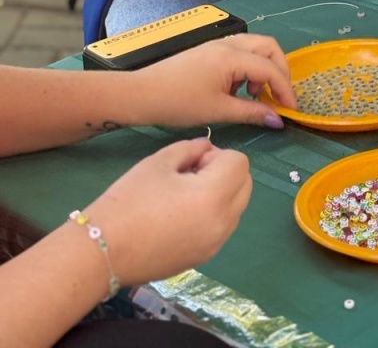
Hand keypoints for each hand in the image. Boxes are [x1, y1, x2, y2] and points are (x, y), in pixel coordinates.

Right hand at [85, 139, 251, 286]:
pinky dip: (213, 214)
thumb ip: (190, 149)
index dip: (217, 155)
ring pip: (237, 208)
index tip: (191, 161)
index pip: (240, 163)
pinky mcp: (203, 259)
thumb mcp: (159, 162)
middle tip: (191, 173)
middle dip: (226, 172)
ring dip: (222, 193)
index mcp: (214, 196)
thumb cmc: (129, 200)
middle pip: (245, 185)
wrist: (102, 252)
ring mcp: (215, 244)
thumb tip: (206, 148)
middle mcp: (223, 223)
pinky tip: (180, 214)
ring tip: (184, 194)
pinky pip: (222, 228)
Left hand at [134, 34, 296, 127]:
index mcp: (232, 57)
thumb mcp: (218, 111)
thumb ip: (252, 113)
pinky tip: (239, 90)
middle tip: (278, 96)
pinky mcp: (210, 50)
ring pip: (255, 46)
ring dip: (264, 67)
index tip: (291, 110)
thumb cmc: (179, 103)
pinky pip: (241, 51)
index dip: (285, 89)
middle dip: (280, 70)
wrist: (142, 94)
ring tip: (256, 95)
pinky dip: (249, 67)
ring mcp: (218, 44)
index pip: (270, 68)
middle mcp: (228, 44)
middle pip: (269, 46)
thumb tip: (278, 120)